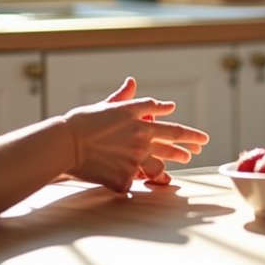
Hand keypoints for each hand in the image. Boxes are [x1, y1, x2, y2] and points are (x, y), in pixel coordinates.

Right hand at [63, 77, 209, 191]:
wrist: (64, 143)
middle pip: (173, 143)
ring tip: (176, 169)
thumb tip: (133, 81)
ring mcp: (135, 157)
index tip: (201, 138)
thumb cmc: (82, 122)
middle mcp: (142, 136)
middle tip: (198, 149)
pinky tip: (130, 182)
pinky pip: (133, 182)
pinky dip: (131, 182)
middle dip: (188, 146)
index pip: (172, 126)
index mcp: (138, 118)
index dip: (190, 134)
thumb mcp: (106, 106)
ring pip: (160, 167)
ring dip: (169, 167)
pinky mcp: (125, 175)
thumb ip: (124, 97)